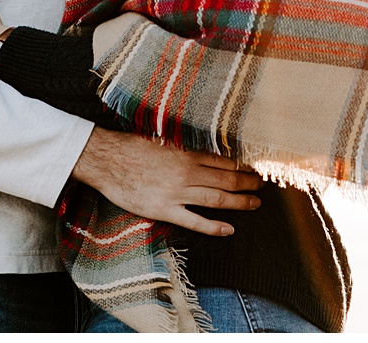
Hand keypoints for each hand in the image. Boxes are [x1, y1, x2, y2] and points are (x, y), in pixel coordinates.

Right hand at [71, 127, 262, 236]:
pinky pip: (195, 221)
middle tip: (261, 185)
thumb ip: (181, 144)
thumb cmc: (130, 145)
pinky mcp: (164, 210)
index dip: (242, 164)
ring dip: (239, 202)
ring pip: (217, 199)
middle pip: (226, 179)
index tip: (254, 167)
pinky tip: (229, 229)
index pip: (223, 159)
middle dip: (247, 183)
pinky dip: (214, 227)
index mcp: (186, 152)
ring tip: (254, 203)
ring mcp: (177, 192)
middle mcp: (187, 172)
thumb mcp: (160, 138)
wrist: (106, 159)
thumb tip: (199, 144)